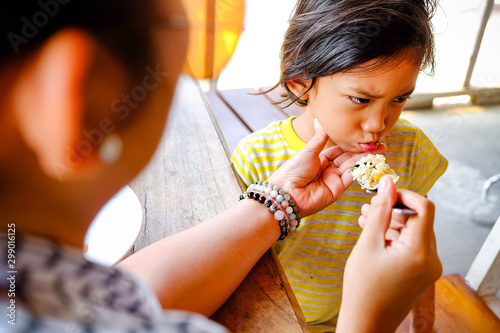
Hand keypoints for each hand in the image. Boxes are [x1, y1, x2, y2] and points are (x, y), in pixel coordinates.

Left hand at [268, 120, 384, 216]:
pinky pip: (351, 177)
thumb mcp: (308, 151)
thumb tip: (320, 121)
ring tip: (379, 149)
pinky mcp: (337, 190)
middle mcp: (328, 170)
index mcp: (319, 159)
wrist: (287, 193)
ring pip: (352, 166)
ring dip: (365, 158)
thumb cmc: (293, 171)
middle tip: (380, 143)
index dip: (352, 144)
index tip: (364, 138)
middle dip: (363, 151)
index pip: (339, 150)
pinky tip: (371, 160)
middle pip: (348, 158)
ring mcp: (333, 180)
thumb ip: (319, 138)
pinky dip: (361, 169)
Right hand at [337, 176, 441, 332]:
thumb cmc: (363, 288)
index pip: (424, 207)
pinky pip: (413, 246)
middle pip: (420, 219)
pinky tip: (375, 236)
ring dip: (393, 223)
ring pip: (415, 232)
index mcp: (419, 251)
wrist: (366, 322)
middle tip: (369, 207)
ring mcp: (429, 268)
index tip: (384, 193)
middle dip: (394, 209)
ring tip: (366, 220)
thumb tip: (387, 183)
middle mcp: (431, 259)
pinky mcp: (423, 273)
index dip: (405, 194)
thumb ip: (379, 211)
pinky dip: (396, 238)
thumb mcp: (367, 243)